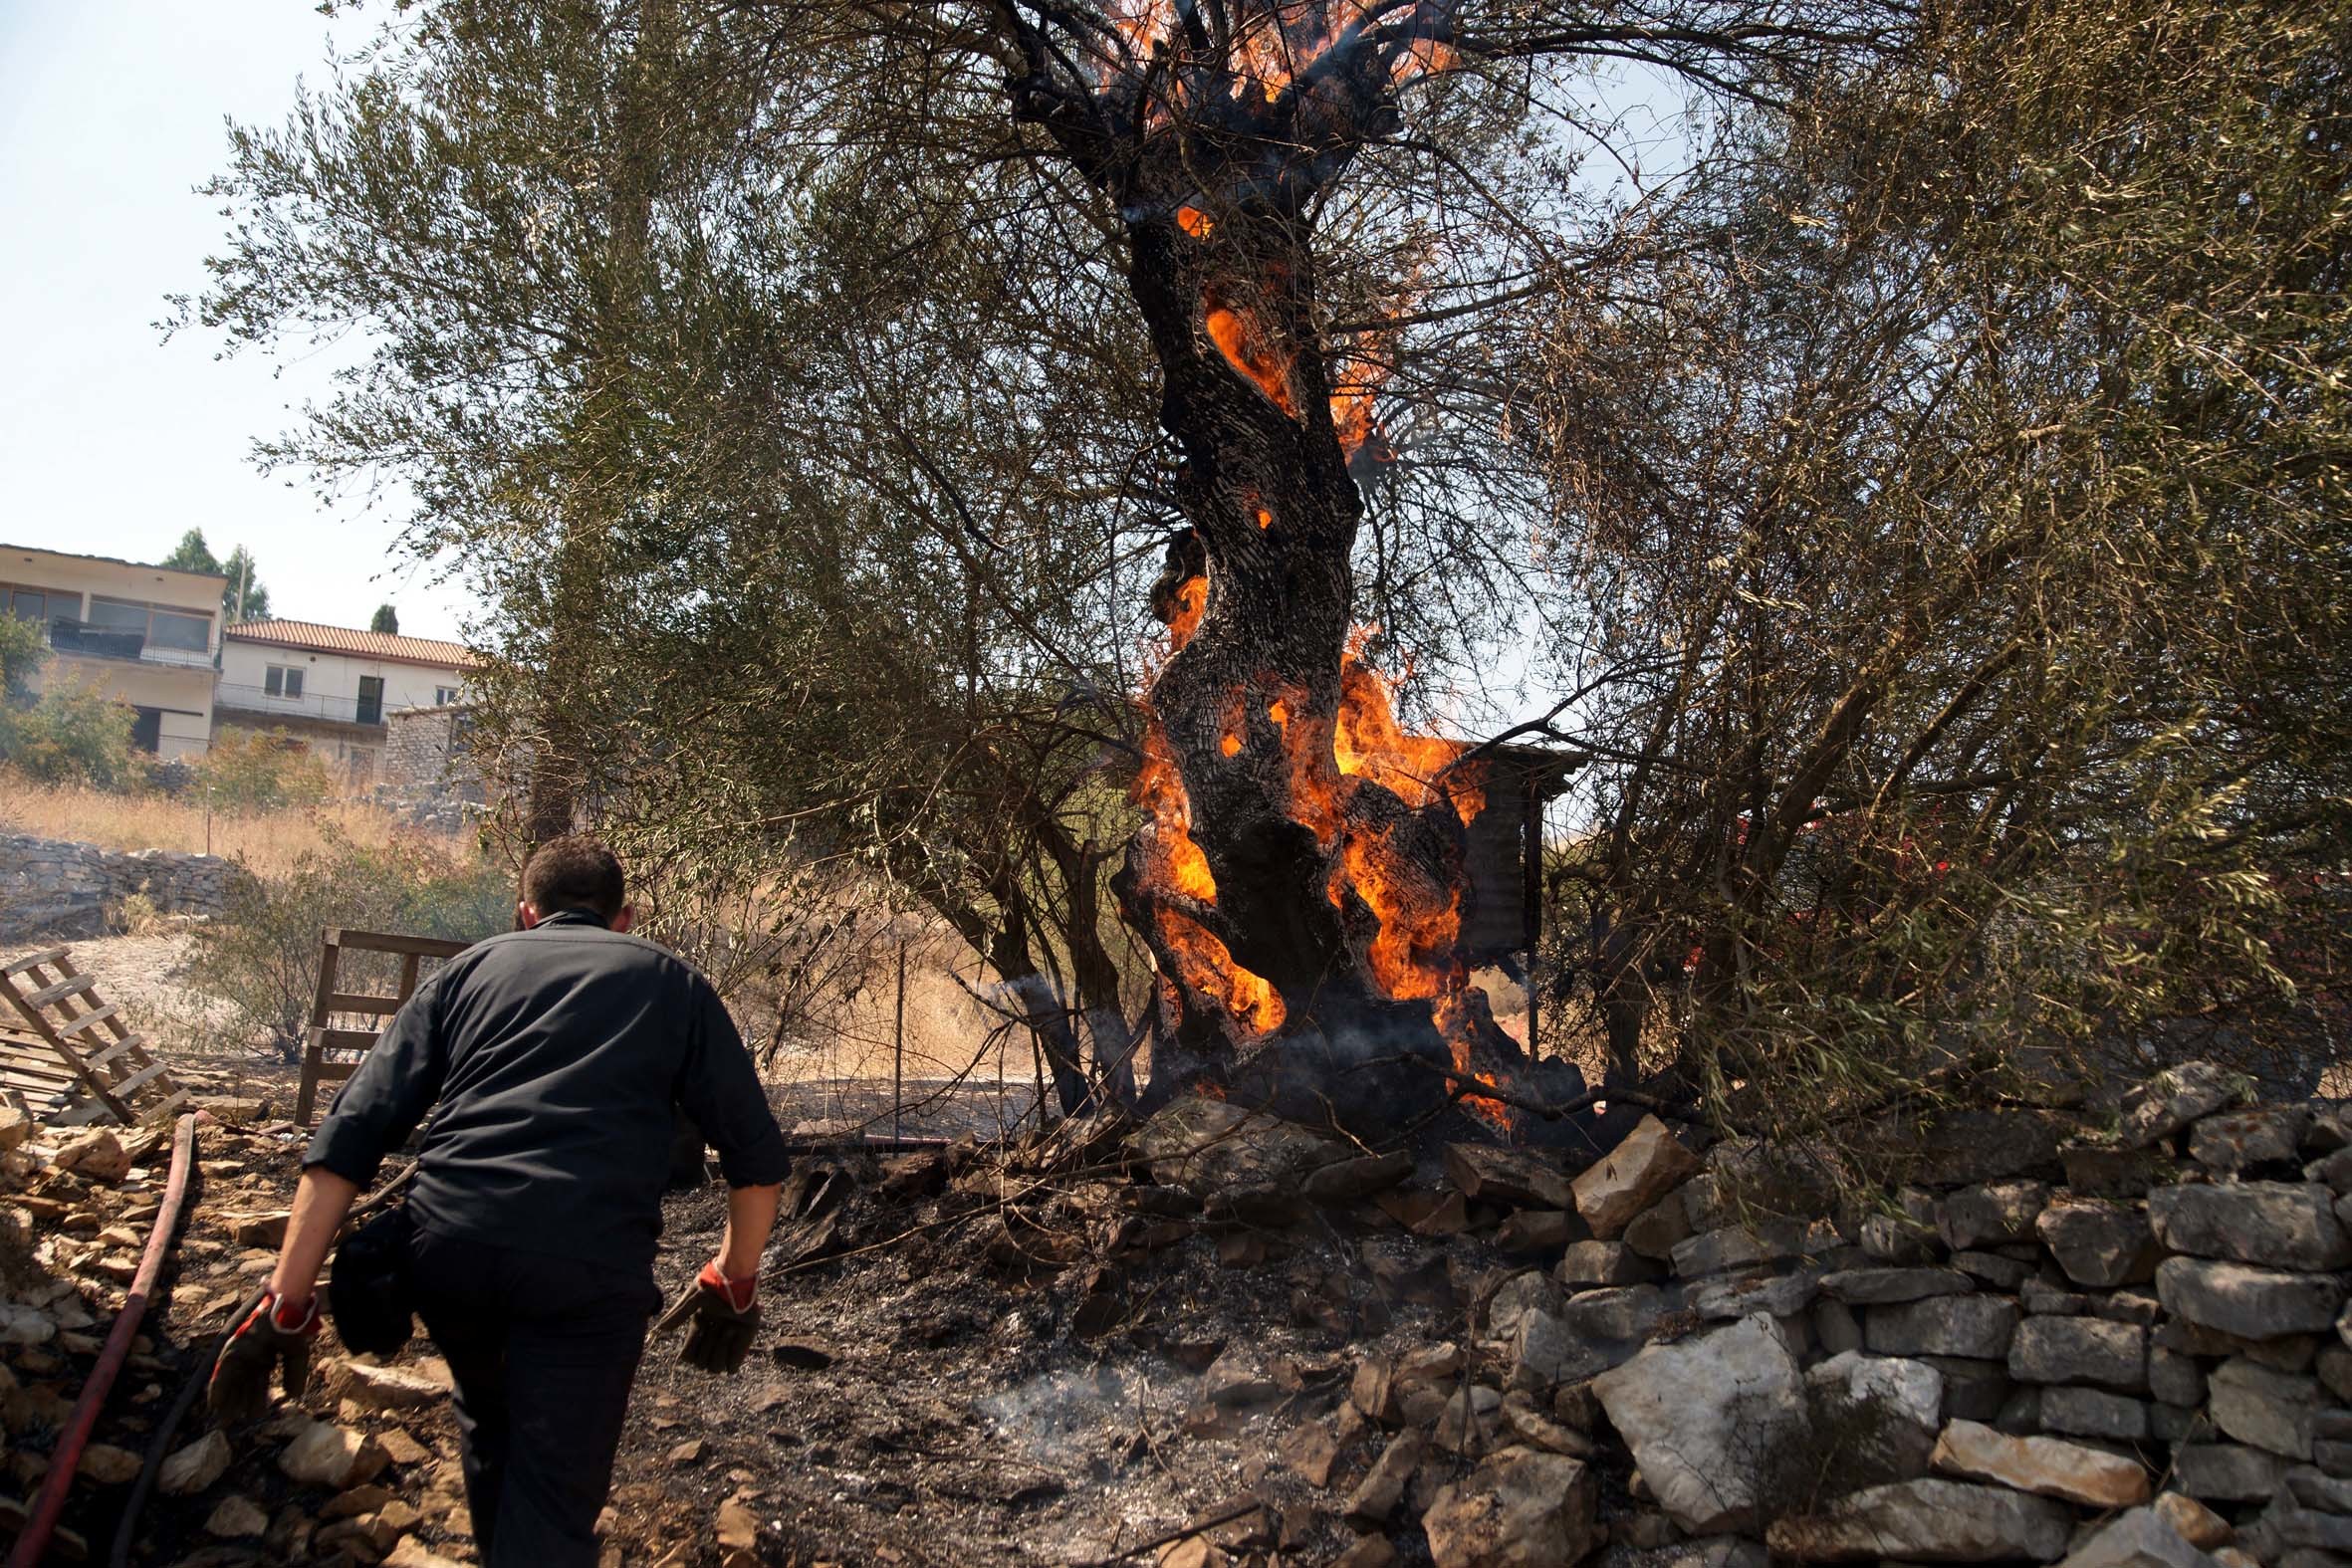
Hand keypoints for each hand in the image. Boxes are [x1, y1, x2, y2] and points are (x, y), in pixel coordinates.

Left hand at [209, 1290, 321, 1419]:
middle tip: (234, 1423)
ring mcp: (239, 1354)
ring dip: (226, 1401)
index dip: (256, 1399)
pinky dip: (217, 1390)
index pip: (258, 1383)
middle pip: (243, 1385)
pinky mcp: (230, 1351)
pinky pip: (221, 1374)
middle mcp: (250, 1358)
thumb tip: (294, 1396)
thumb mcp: (297, 1356)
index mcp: (265, 1359)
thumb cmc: (292, 1329)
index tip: (254, 1415)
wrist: (286, 1311)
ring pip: (231, 1382)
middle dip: (239, 1404)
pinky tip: (214, 1405)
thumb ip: (294, 1375)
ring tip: (223, 1420)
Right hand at [679, 1260, 758, 1374]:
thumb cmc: (713, 1285)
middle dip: (706, 1347)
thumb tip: (659, 1329)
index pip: (688, 1356)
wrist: (735, 1277)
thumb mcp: (692, 1299)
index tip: (700, 1329)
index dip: (690, 1348)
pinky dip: (731, 1358)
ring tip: (727, 1328)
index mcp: (699, 1330)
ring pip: (715, 1368)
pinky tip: (735, 1332)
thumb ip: (678, 1315)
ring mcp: (728, 1342)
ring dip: (718, 1350)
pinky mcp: (744, 1341)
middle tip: (715, 1326)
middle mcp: (712, 1338)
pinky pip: (733, 1368)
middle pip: (700, 1365)